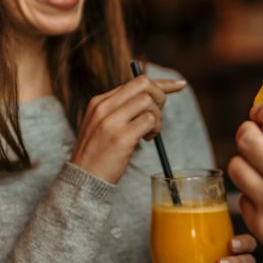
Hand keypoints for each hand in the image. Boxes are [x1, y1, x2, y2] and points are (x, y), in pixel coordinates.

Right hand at [70, 75, 185, 184]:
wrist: (83, 180)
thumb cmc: (98, 155)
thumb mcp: (102, 126)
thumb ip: (120, 111)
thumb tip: (150, 101)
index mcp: (99, 102)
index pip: (135, 82)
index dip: (161, 84)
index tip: (179, 85)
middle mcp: (103, 107)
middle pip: (143, 84)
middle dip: (160, 97)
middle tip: (157, 117)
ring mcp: (111, 121)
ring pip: (148, 101)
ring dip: (157, 118)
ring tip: (149, 134)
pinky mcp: (121, 137)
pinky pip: (149, 120)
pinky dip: (155, 128)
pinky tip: (147, 139)